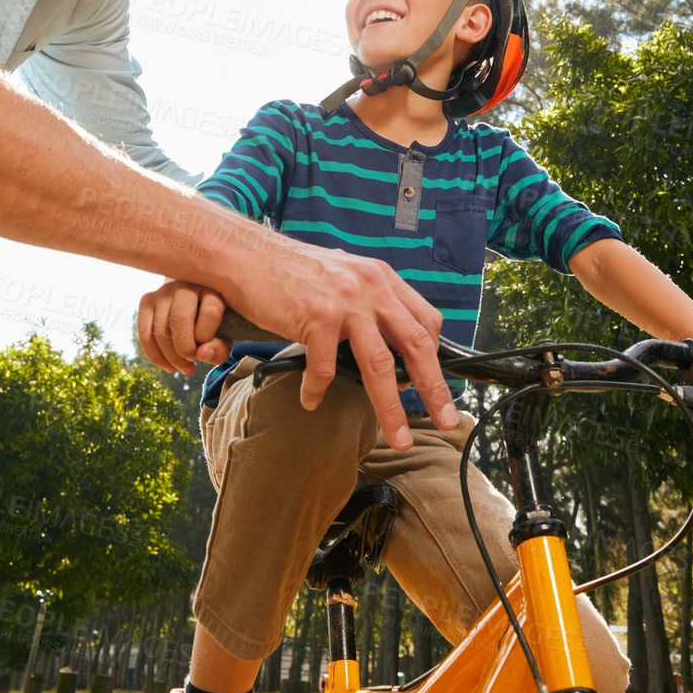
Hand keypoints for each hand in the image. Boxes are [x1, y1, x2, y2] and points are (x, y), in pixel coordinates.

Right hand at [138, 281, 230, 375]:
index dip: (207, 336)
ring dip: (171, 357)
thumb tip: (200, 354)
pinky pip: (145, 334)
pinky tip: (169, 367)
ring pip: (160, 330)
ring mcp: (164, 291)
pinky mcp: (147, 300)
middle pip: (180, 317)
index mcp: (212, 287)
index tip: (206, 348)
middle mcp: (186, 284)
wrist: (195, 301)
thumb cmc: (214, 323)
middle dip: (185, 348)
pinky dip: (156, 357)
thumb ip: (219, 349)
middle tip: (192, 363)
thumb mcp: (225, 335)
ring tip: (184, 368)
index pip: (211, 310)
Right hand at [221, 239, 455, 450]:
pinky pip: (324, 367)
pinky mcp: (316, 316)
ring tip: (398, 437)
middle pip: (415, 345)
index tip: (436, 386)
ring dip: (391, 408)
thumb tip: (387, 341)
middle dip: (434, 388)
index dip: (434, 357)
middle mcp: (370, 287)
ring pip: (380, 365)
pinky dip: (318, 390)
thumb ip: (369, 301)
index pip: (425, 321)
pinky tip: (311, 399)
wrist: (247, 254)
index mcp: (381, 278)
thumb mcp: (343, 275)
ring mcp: (344, 301)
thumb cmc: (291, 270)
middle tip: (445, 419)